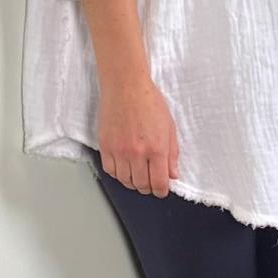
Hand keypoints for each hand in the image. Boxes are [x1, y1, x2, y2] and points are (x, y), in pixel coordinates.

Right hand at [98, 75, 178, 196]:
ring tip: (138, 176)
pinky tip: (124, 168)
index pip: (158, 183)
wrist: (126, 87)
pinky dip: (118, 174)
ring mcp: (119, 151)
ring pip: (125, 181)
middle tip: (150, 183)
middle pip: (141, 185)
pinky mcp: (105, 146)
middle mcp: (137, 153)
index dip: (161, 191)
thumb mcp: (169, 127)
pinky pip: (111, 171)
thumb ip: (172, 154)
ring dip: (133, 182)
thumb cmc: (149, 102)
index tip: (161, 190)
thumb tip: (172, 174)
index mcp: (157, 148)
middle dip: (148, 188)